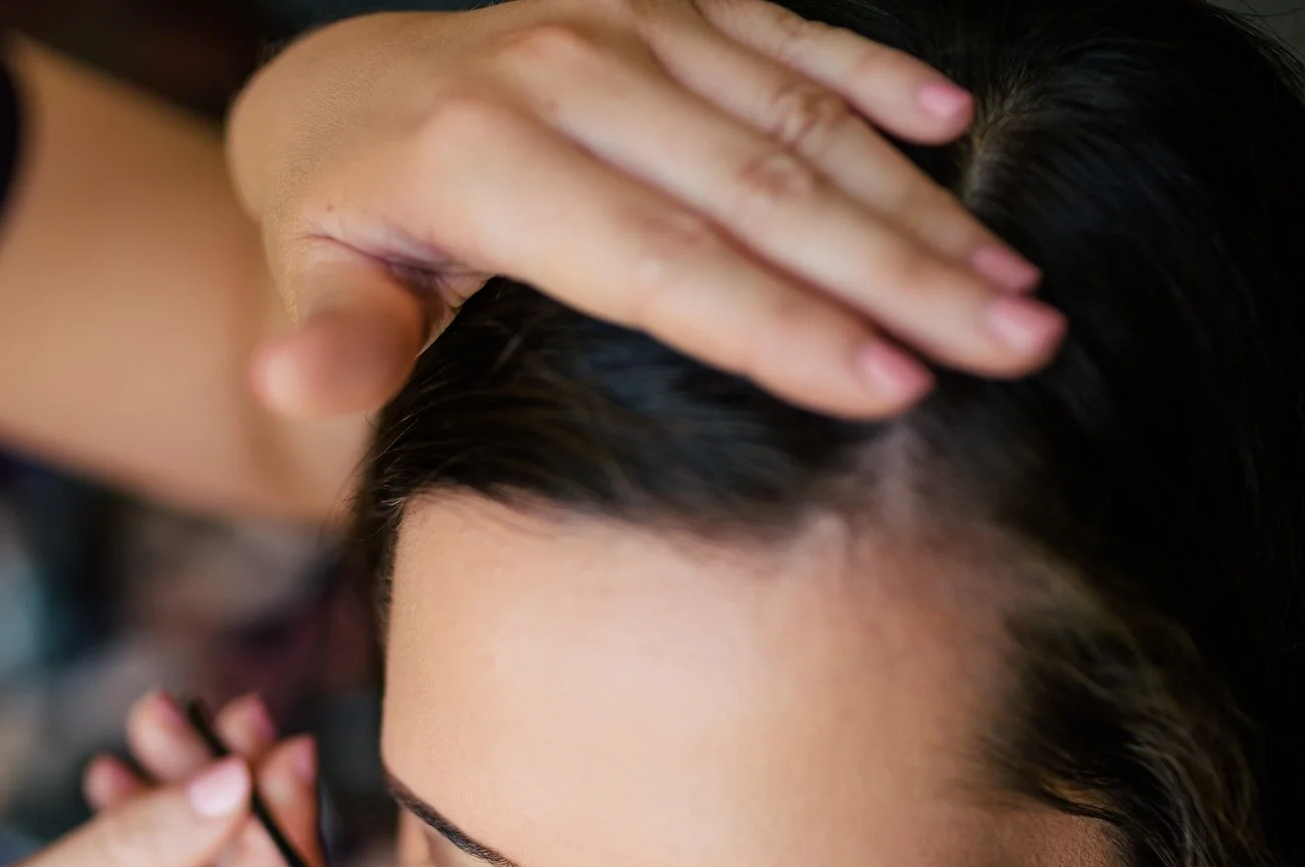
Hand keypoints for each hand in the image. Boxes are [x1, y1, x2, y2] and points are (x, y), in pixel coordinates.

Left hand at [228, 0, 1062, 421]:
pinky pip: (785, 29)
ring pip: (793, 111)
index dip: (779, 328)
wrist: (340, 91)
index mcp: (483, 160)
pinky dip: (873, 74)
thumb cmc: (346, 227)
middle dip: (899, 273)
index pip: (658, 263)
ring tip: (1021, 283)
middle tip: (1018, 344)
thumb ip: (330, 343)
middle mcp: (564, 71)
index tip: (893, 391)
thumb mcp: (315, 287)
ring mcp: (622, 19)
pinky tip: (962, 124)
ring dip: (916, 199)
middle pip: (756, 187)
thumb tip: (283, 389)